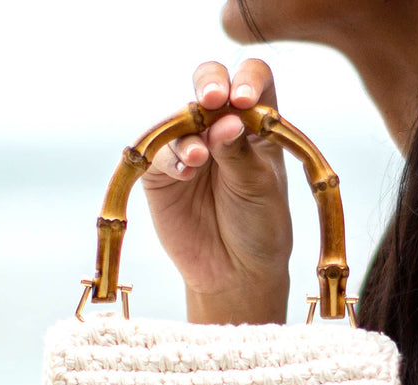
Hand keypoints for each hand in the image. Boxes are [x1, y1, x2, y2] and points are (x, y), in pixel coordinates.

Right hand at [141, 59, 291, 323]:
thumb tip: (223, 117)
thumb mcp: (258, 187)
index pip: (254, 80)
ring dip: (189, 130)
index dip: (248, 79)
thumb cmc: (259, 226)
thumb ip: (239, 152)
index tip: (246, 100)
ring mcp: (188, 147)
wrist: (236, 272)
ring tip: (200, 157)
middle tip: (214, 99)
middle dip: (210, 84)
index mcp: (256, 125)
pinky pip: (158, 152)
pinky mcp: (161, 173)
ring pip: (180, 117)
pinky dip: (171, 157)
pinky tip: (187, 170)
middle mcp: (220, 128)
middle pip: (210, 84)